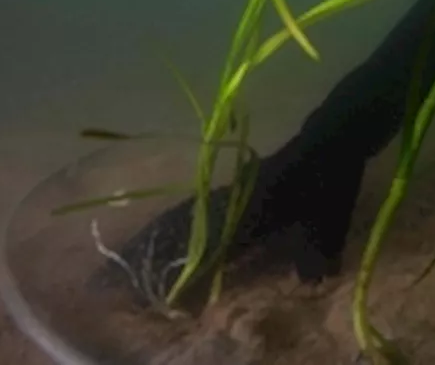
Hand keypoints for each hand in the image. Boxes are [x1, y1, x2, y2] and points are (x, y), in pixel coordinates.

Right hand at [97, 148, 364, 303]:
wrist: (331, 136)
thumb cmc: (331, 181)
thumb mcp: (331, 220)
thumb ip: (319, 253)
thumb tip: (313, 284)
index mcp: (250, 212)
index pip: (204, 249)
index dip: (178, 274)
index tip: (151, 299)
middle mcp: (228, 203)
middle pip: (175, 232)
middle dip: (140, 259)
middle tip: (102, 284)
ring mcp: (225, 194)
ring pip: (175, 219)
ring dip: (145, 243)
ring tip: (115, 265)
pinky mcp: (230, 189)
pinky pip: (187, 209)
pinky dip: (164, 226)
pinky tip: (151, 237)